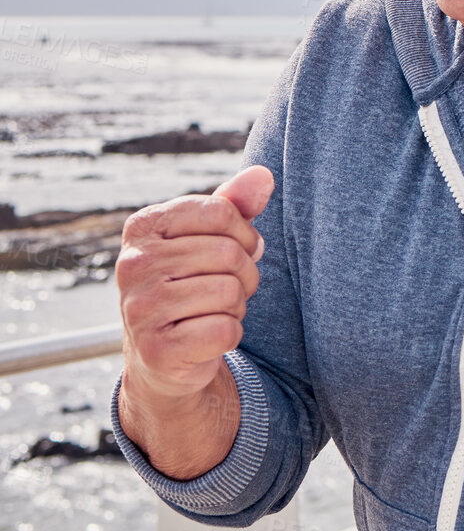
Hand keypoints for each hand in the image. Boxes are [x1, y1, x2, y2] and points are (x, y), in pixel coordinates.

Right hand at [118, 165, 272, 399]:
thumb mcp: (211, 238)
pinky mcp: (156, 349)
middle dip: (245, 274)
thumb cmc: (194, 284)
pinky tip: (206, 336)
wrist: (166, 356)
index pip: (221, 212)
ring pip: (230, 292)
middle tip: (225, 288)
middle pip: (229, 253)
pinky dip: (231, 334)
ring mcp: (139, 308)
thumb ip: (236, 204)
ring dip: (237, 305)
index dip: (244, 235)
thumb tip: (264, 174)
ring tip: (212, 311)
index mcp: (143, 227)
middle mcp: (132, 264)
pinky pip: (226, 330)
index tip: (234, 252)